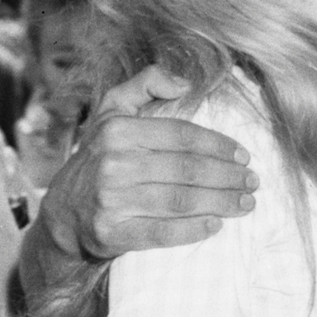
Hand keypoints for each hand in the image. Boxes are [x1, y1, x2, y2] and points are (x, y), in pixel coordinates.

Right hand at [34, 66, 256, 258]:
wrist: (63, 213)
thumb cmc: (100, 157)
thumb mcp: (112, 111)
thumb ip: (145, 85)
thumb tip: (184, 83)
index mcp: (117, 130)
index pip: (181, 136)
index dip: (218, 146)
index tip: (244, 155)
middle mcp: (113, 164)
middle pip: (186, 170)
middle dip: (227, 176)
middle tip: (252, 182)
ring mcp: (111, 200)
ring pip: (180, 200)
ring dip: (220, 202)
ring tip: (245, 203)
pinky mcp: (112, 233)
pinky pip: (161, 233)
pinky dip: (192, 230)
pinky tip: (215, 226)